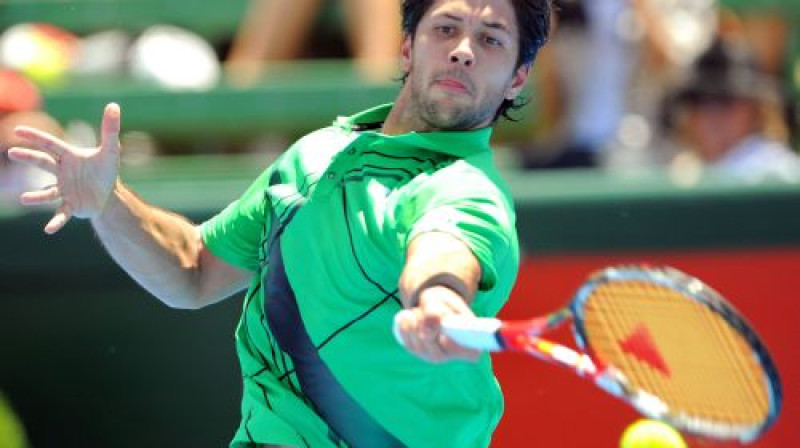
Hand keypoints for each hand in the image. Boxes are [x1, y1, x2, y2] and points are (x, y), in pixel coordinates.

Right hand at [7, 103, 121, 233]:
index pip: (50, 144)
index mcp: (68, 156)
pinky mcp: (71, 205)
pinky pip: (61, 213)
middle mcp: (62, 172)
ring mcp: (64, 189)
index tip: (18, 130)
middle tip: (12, 152)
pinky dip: (56, 221)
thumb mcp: (111, 150)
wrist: (108, 193)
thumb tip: (114, 105)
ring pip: (47, 191)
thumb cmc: (105, 169)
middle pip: (43, 163)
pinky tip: (49, 230)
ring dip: (36, 196)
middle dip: (29, 157)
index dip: (36, 137)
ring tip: (24, 199)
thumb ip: (110, 129)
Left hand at [394, 285, 480, 362]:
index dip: (458, 349)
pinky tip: (405, 316)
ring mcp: (434, 355)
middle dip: (428, 333)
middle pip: (438, 354)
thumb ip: (440, 311)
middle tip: (423, 314)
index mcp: (469, 343)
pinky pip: (409, 344)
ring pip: (421, 349)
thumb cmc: (447, 305)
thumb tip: (430, 320)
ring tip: (417, 311)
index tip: (444, 337)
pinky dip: (405, 329)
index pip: (470, 354)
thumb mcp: (446, 302)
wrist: (436, 306)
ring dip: (415, 328)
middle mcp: (452, 355)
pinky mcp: (418, 352)